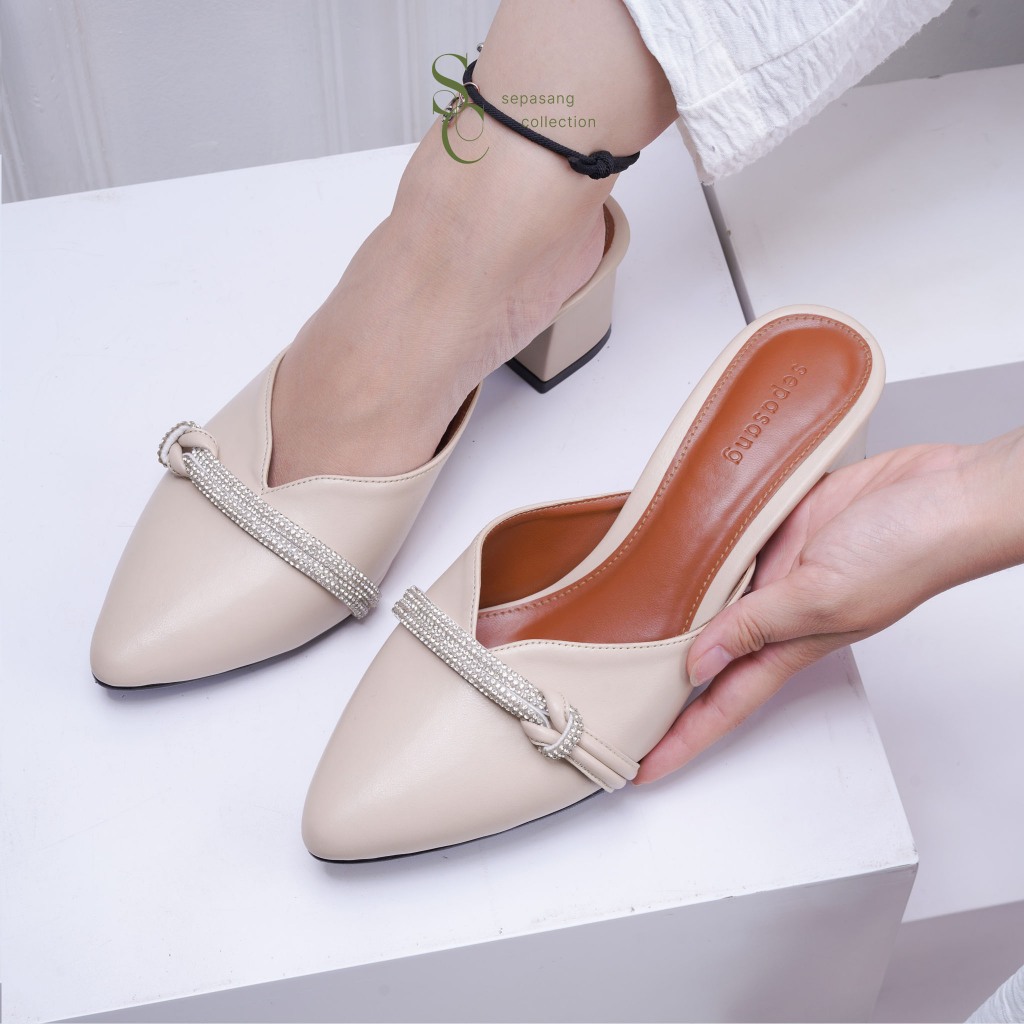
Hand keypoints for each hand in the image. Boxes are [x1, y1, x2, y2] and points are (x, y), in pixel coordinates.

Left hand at [636, 429, 1023, 783]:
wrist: (943, 492)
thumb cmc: (907, 554)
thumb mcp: (823, 598)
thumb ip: (757, 626)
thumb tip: (698, 661)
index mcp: (789, 645)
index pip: (722, 705)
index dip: (681, 739)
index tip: (638, 768)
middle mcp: (774, 614)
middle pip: (704, 657)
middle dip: (661, 683)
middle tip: (611, 699)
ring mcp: (773, 571)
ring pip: (706, 598)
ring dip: (668, 611)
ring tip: (616, 627)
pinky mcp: (775, 531)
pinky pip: (723, 546)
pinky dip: (693, 551)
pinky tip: (665, 549)